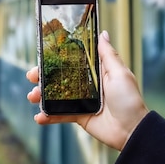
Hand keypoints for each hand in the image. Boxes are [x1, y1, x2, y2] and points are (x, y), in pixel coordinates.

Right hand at [26, 30, 148, 150]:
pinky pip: (59, 115)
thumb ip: (108, 55)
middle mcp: (85, 85)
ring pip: (55, 97)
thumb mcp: (120, 73)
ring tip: (33, 97)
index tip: (42, 57)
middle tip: (32, 77)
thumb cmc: (129, 99)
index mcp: (95, 72)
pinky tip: (39, 117)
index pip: (71, 62)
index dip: (55, 59)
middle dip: (42, 77)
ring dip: (41, 96)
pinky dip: (47, 117)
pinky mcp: (78, 116)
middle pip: (58, 78)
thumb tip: (103, 33)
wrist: (132, 130)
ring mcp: (81, 102)